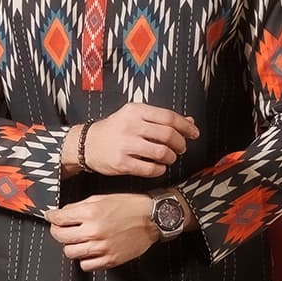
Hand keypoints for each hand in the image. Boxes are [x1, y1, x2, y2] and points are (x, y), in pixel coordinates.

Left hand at [47, 193, 155, 271]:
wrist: (153, 218)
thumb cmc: (129, 206)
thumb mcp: (101, 198)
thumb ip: (79, 207)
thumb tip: (62, 214)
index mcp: (90, 212)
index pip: (59, 219)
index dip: (51, 217)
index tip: (51, 218)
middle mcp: (94, 231)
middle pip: (60, 237)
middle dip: (57, 231)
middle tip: (61, 229)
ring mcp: (101, 247)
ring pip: (70, 253)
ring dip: (71, 246)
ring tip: (78, 240)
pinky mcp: (110, 260)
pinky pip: (86, 265)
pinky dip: (85, 259)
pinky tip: (90, 251)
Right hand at [81, 104, 198, 177]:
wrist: (87, 143)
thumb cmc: (114, 129)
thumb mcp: (135, 116)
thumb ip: (161, 119)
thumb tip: (189, 122)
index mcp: (136, 111)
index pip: (169, 117)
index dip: (185, 126)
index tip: (194, 133)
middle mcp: (131, 126)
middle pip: (168, 135)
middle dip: (180, 144)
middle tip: (181, 148)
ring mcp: (125, 145)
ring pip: (161, 153)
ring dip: (171, 158)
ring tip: (169, 158)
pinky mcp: (121, 163)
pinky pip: (150, 169)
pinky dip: (160, 170)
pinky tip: (159, 167)